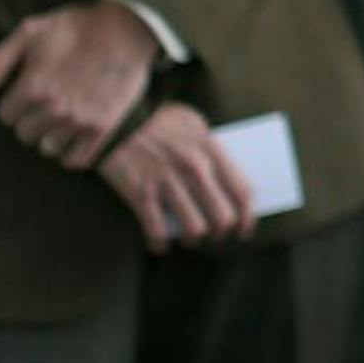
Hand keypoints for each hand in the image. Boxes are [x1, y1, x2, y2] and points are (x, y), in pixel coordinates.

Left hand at [0, 0, 156, 169]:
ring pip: (48, 148)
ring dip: (52, 134)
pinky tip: (75, 134)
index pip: (6, 115)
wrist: (128, 27)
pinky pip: (75, 159)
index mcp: (33, 86)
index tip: (30, 91)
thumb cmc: (76, 26)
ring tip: (63, 115)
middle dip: (32, 119)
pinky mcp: (103, 127)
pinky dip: (71, 152)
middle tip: (48, 102)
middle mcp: (54, 108)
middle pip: (25, 134)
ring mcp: (79, 120)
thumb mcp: (30, 30)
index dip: (16, 102)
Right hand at [98, 102, 256, 252]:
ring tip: (188, 238)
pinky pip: (157, 232)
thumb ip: (212, 149)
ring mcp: (167, 182)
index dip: (248, 216)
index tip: (244, 229)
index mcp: (211, 149)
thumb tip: (228, 181)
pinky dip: (160, 244)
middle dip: (222, 232)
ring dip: (193, 239)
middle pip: (223, 216)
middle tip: (215, 235)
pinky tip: (159, 243)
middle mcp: (194, 168)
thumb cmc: (158, 121)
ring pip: (195, 229)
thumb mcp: (193, 123)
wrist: (115, 119)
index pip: (242, 191)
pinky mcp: (140, 194)